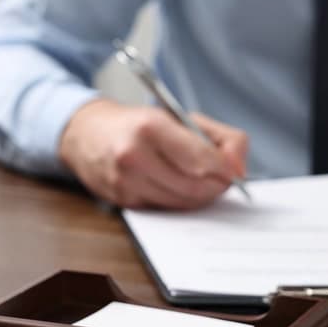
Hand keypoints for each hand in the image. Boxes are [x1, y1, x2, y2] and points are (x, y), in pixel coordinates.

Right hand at [58, 99, 248, 209]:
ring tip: (199, 181)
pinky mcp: (122, 201)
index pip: (201, 160)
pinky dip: (177, 201)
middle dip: (215, 186)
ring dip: (198, 196)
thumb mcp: (181, 117)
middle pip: (194, 186)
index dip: (224, 170)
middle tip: (221, 179)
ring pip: (182, 203)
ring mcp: (125, 181)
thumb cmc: (139, 124)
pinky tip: (173, 185)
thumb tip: (239, 170)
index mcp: (151, 127)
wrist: (87, 134)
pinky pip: (165, 209)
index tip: (232, 172)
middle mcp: (133, 155)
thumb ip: (222, 138)